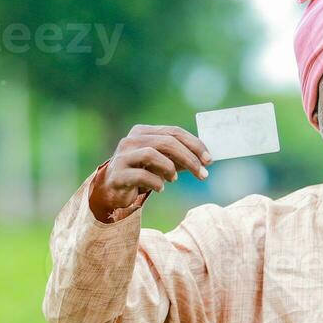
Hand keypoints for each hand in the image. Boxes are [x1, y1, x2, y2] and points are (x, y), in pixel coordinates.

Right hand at [89, 124, 211, 221]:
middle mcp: (131, 140)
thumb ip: (180, 158)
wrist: (113, 190)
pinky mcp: (118, 174)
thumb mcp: (163, 163)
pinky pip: (142, 175)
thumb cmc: (141, 173)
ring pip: (152, 154)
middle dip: (189, 158)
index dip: (194, 145)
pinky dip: (156, 183)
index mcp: (143, 132)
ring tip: (174, 179)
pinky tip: (160, 188)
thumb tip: (206, 159)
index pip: (174, 132)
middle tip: (203, 174)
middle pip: (166, 142)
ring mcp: (122, 156)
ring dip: (170, 168)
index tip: (209, 160)